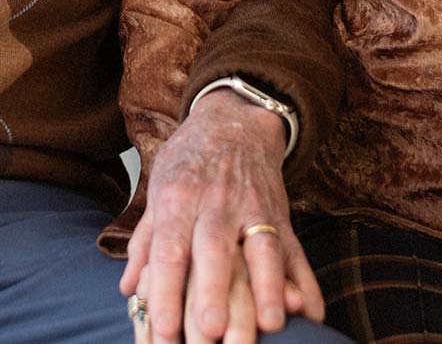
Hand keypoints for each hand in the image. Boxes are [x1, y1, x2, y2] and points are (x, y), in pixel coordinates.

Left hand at [120, 89, 323, 342]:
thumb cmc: (190, 161)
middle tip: (209, 334)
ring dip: (267, 288)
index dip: (166, 289)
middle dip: (213, 293)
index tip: (162, 328)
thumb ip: (146, 241)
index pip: (170, 248)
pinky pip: (296, 250)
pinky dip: (306, 282)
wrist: (235, 119)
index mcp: (179, 198)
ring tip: (269, 325)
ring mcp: (254, 208)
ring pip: (262, 249)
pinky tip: (312, 313)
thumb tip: (128, 289)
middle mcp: (217, 203)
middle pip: (215, 251)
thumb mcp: (160, 188)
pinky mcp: (282, 216)